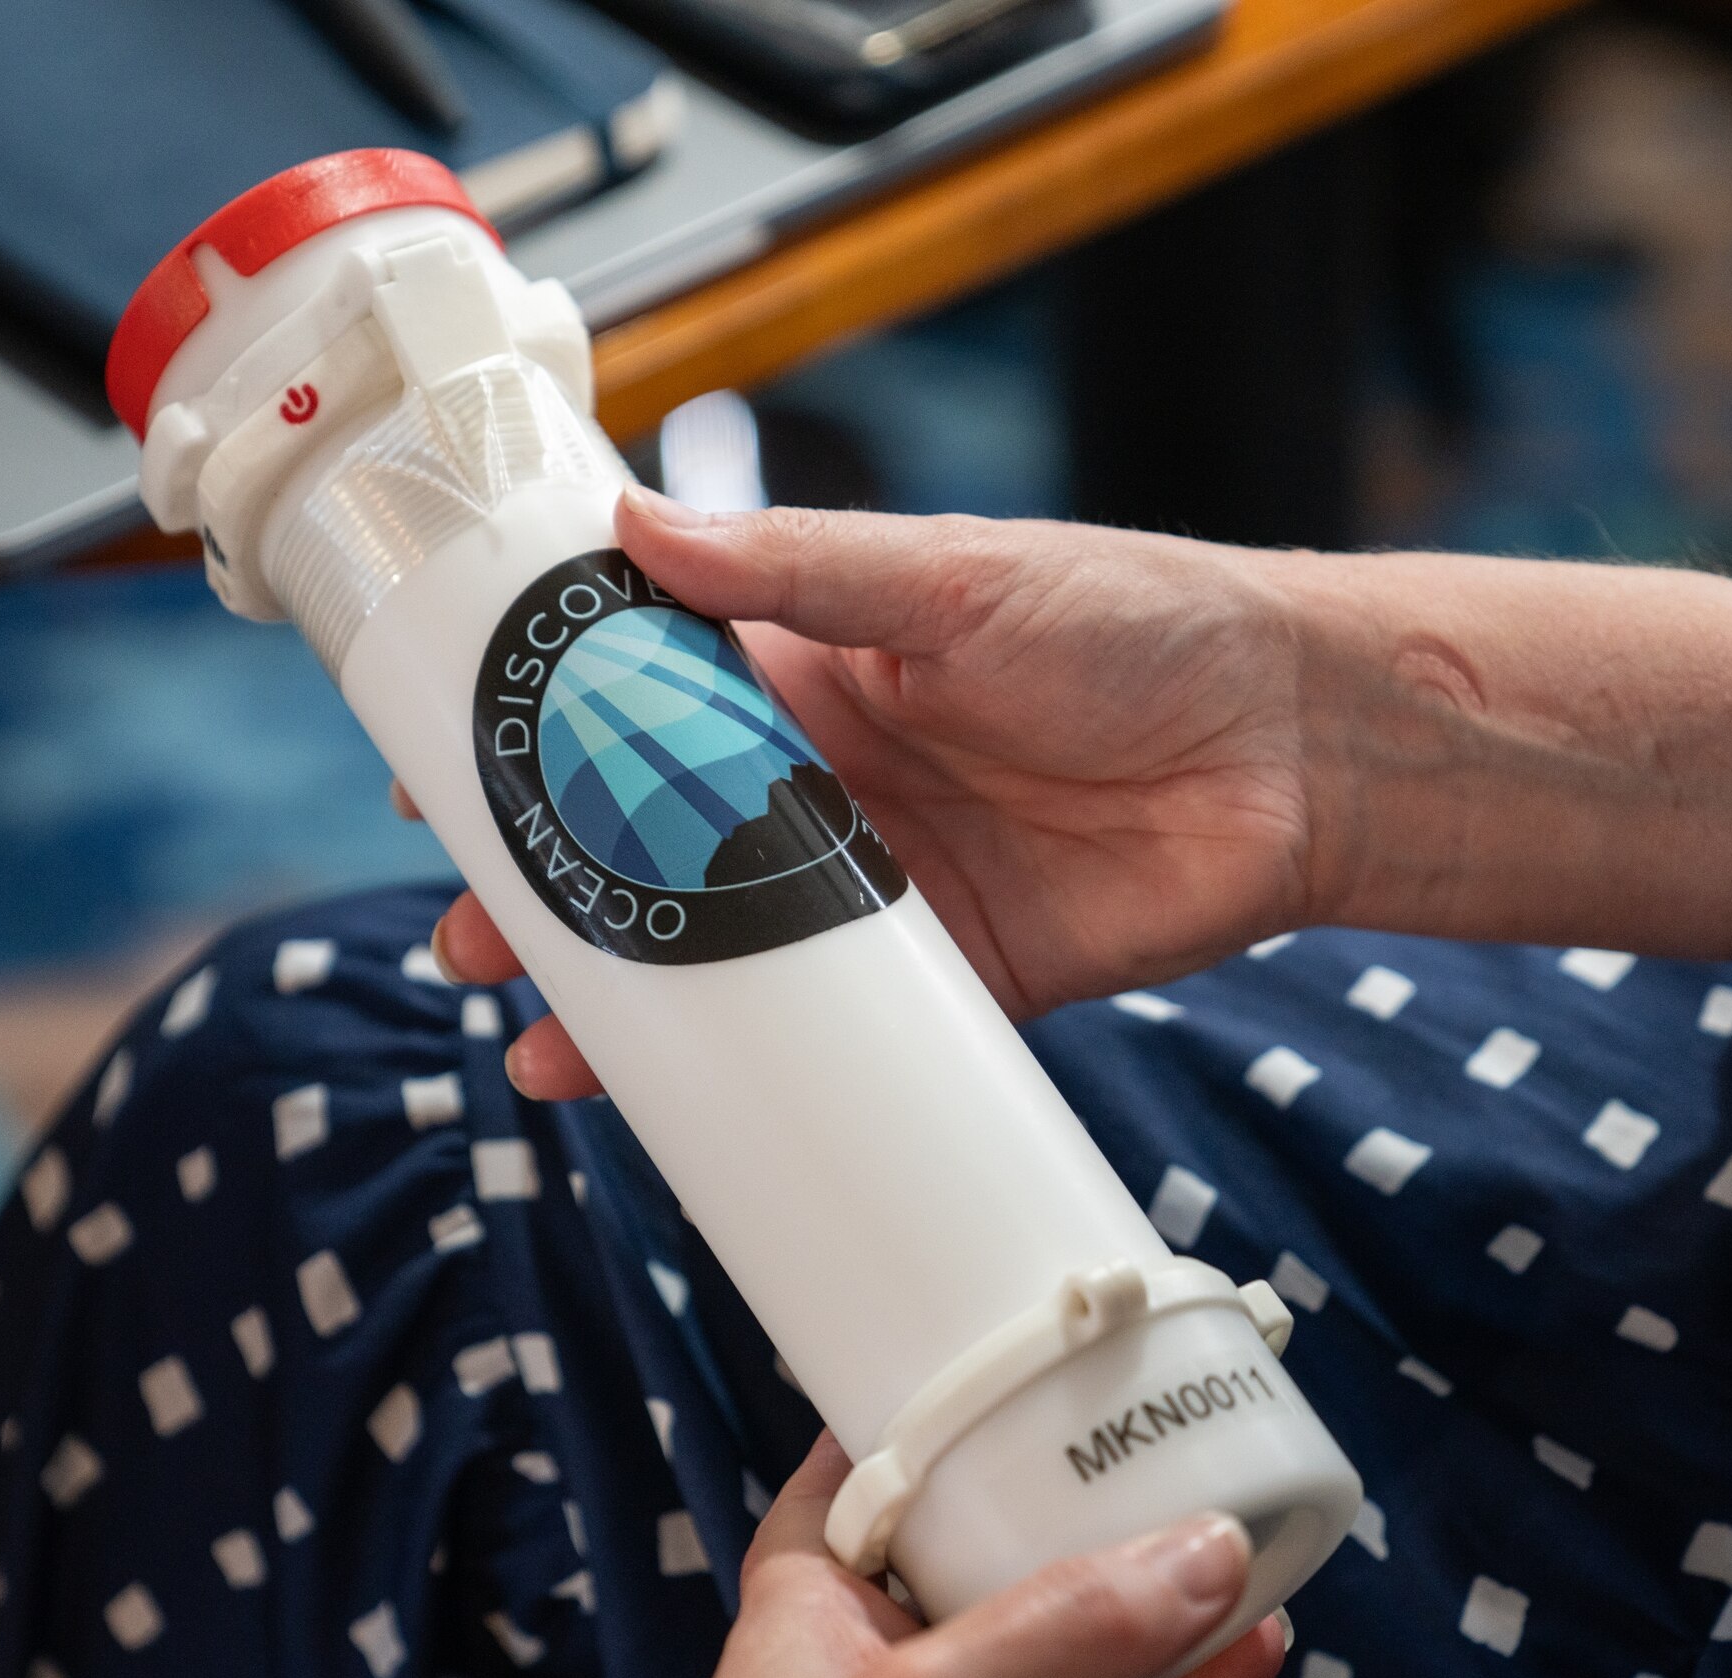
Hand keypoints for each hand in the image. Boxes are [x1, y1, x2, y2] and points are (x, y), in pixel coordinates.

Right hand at [410, 491, 1731, 1098]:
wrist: (1297, 748)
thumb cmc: (1143, 623)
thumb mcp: (953, 578)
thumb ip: (796, 568)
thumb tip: (633, 526)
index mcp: (815, 669)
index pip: (641, 700)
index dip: (538, 733)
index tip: (433, 767)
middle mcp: (832, 783)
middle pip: (657, 845)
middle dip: (555, 889)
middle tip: (470, 929)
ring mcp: (885, 888)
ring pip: (725, 954)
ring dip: (629, 995)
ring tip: (538, 1034)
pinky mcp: (954, 981)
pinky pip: (833, 1035)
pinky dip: (754, 1070)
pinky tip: (676, 1097)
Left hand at [568, 1435, 1287, 1677]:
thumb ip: (1072, 1629)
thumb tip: (1211, 1550)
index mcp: (820, 1635)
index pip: (868, 1503)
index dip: (932, 1442)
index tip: (1017, 1381)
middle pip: (1016, 1612)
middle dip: (1108, 1562)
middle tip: (1202, 1501)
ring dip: (1170, 1676)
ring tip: (1257, 1618)